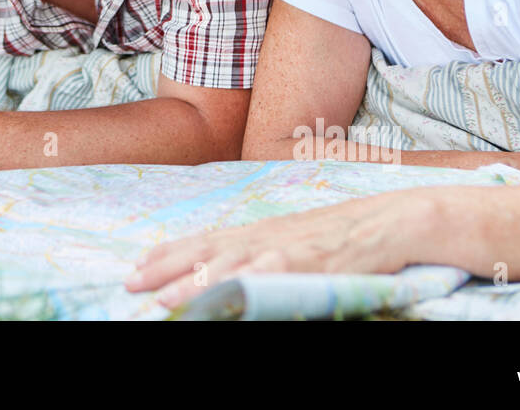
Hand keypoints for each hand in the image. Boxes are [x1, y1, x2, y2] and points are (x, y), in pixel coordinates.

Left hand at [125, 190, 432, 309]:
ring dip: (192, 283)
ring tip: (163, 299)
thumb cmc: (343, 236)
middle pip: (205, 251)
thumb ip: (263, 254)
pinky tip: (226, 293)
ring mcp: (285, 249)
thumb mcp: (294, 242)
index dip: (168, 254)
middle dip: (165, 268)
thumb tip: (233, 273)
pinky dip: (245, 285)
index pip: (203, 240)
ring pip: (229, 267)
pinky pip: (270, 276)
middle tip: (130, 283)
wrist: (390, 221)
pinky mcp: (309, 264)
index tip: (137, 266)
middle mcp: (264, 236)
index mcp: (259, 232)